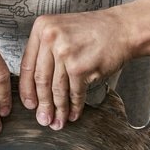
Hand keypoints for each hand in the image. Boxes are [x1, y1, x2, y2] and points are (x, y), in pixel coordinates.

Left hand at [19, 8, 131, 129]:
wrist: (123, 29)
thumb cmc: (95, 31)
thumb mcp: (62, 30)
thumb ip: (46, 51)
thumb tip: (35, 86)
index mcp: (42, 28)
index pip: (27, 65)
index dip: (27, 90)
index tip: (29, 104)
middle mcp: (50, 39)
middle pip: (40, 80)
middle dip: (42, 105)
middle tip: (43, 118)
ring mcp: (65, 53)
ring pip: (57, 90)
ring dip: (58, 110)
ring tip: (58, 121)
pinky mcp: (80, 67)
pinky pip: (74, 93)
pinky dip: (74, 107)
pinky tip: (73, 114)